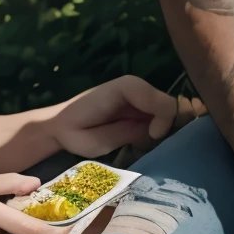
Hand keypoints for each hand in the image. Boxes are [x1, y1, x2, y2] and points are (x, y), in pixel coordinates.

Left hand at [50, 75, 180, 158]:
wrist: (60, 127)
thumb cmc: (74, 133)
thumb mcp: (98, 139)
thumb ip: (129, 133)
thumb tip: (157, 132)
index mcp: (127, 88)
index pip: (164, 103)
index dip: (165, 122)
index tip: (152, 138)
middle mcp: (138, 88)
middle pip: (173, 107)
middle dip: (171, 128)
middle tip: (154, 145)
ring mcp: (141, 98)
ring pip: (171, 115)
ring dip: (166, 132)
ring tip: (149, 145)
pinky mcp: (141, 110)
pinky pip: (162, 120)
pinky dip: (160, 133)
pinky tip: (146, 143)